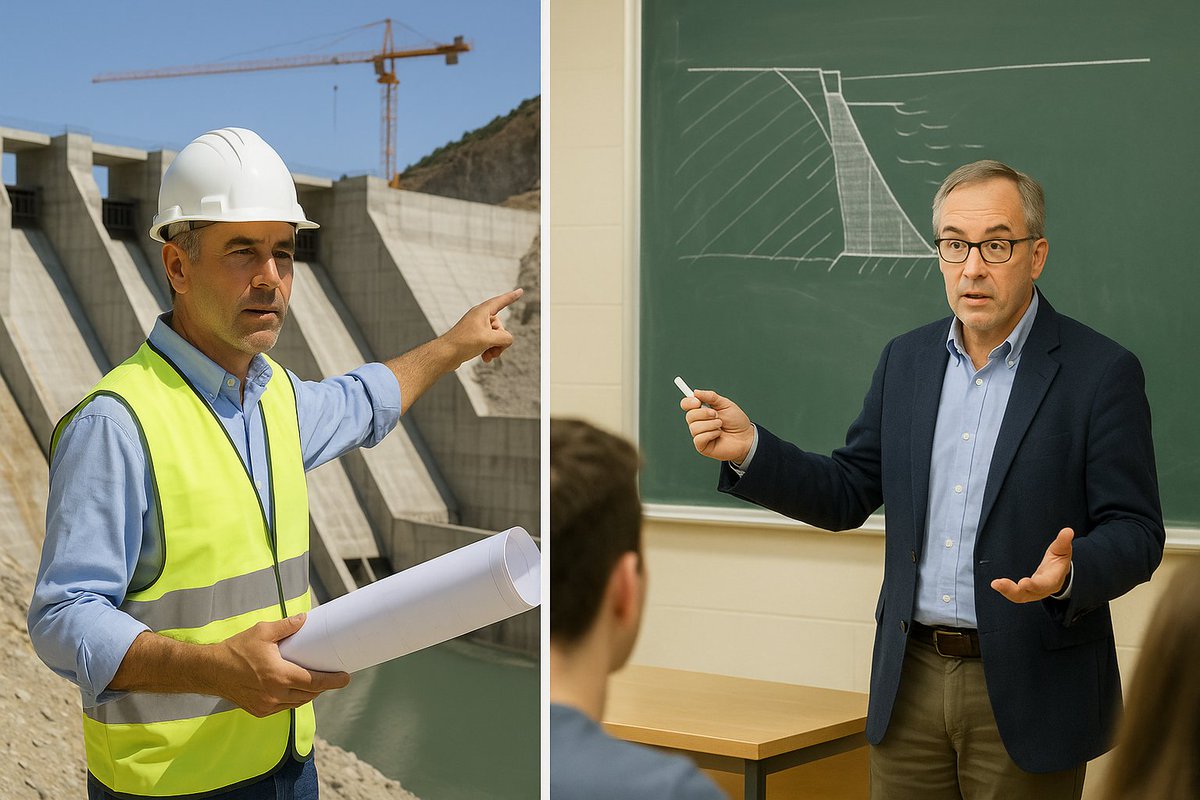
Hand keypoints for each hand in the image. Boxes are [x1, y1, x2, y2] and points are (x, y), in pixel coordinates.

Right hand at [210, 613, 349, 717]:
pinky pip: (283, 708)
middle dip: (322, 687)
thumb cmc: (236, 649)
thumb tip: (305, 618)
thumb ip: (286, 626)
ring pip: (297, 703)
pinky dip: (293, 700)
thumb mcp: (262, 632)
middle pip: (309, 694)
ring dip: (308, 694)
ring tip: (315, 682)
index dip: (332, 681)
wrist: (210, 670)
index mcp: (279, 675)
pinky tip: (295, 690)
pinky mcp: (259, 711)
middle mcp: (275, 694)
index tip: (346, 678)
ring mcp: (266, 705)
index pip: (314, 682)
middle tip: (331, 676)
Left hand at [442, 288, 522, 364]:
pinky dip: (489, 350)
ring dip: (495, 347)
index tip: (520, 291)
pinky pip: (488, 342)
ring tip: (489, 355)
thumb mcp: (489, 339)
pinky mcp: (473, 338)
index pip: (501, 301)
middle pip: (500, 326)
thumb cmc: (464, 343)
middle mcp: (479, 317)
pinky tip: (485, 358)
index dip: (512, 297)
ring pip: (495, 337)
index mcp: (482, 311)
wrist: (445, 354)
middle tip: (493, 348)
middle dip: (500, 340)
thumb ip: (505, 338)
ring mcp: (476, 328)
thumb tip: (507, 341)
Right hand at [680, 389, 754, 463]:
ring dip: (711, 424)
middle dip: (704, 413)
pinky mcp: (702, 446)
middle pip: (689, 415)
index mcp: (701, 410)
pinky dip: (711, 434)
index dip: (688, 402)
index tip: (697, 401)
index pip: (686, 404)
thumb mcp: (725, 404)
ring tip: (720, 425)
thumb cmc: (736, 421)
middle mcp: (698, 422)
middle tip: (716, 414)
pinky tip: (718, 434)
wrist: (746, 436)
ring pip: (694, 427)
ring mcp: (699, 434)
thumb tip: (695, 392)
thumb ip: (711, 397)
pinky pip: (699, 438)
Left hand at [991, 528, 1073, 602]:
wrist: (1057, 574)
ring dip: (1007, 591)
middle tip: (999, 583)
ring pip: (1019, 597)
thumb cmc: (1059, 561)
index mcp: (1053, 580)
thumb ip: (1063, 542)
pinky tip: (996, 584)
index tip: (1023, 583)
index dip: (1035, 585)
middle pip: (1029, 594)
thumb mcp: (1062, 551)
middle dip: (1014, 591)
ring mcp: (1033, 593)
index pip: (1044, 584)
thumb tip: (1068, 531)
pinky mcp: (1025, 592)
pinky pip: (1015, 594)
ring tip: (995, 584)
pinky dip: (1005, 590)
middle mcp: (1042, 589)